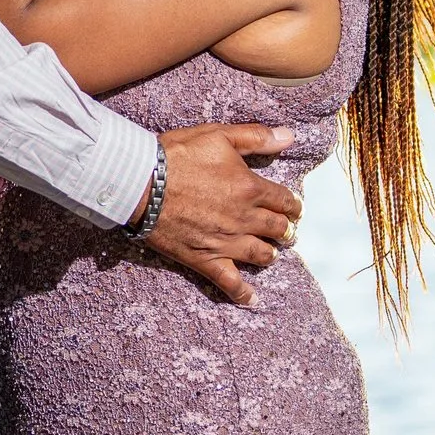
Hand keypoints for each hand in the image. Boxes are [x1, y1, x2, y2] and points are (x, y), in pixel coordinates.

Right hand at [143, 122, 301, 306]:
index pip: (284, 201)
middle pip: (277, 229)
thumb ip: (255, 137)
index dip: (293, 205)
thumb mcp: (218, 135)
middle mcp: (244, 218)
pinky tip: (251, 299)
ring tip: (271, 253)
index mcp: (250, 188)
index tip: (295, 208)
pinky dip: (243, 293)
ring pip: (261, 255)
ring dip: (270, 254)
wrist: (140, 183)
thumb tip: (289, 136)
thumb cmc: (177, 156)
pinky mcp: (205, 259)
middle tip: (287, 230)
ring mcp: (226, 242)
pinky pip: (230, 281)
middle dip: (286, 229)